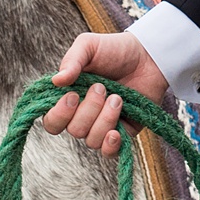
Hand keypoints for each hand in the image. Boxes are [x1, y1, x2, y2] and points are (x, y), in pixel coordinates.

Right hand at [42, 31, 169, 158]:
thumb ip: (71, 60)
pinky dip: (110, 145)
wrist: (148, 56)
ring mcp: (102, 126)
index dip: (59, 114)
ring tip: (118, 98)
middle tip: (102, 87)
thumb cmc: (115, 50)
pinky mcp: (123, 134)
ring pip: (92, 140)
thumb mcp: (89, 46)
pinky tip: (116, 132)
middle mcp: (82, 116)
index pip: (52, 121)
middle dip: (89, 109)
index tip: (73, 96)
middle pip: (74, 130)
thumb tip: (57, 81)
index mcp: (69, 98)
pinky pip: (109, 153)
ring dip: (105, 119)